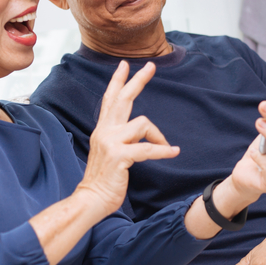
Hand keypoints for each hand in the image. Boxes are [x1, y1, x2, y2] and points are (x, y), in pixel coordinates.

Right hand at [76, 61, 178, 216]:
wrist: (91, 199)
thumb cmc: (104, 180)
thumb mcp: (111, 153)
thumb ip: (121, 139)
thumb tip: (140, 132)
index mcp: (103, 130)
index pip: (110, 100)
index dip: (117, 81)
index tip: (124, 65)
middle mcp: (105, 131)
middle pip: (123, 99)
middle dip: (137, 81)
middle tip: (150, 66)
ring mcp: (110, 142)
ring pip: (143, 124)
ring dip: (159, 136)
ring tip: (166, 148)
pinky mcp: (119, 155)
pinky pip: (148, 148)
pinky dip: (163, 150)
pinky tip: (173, 152)